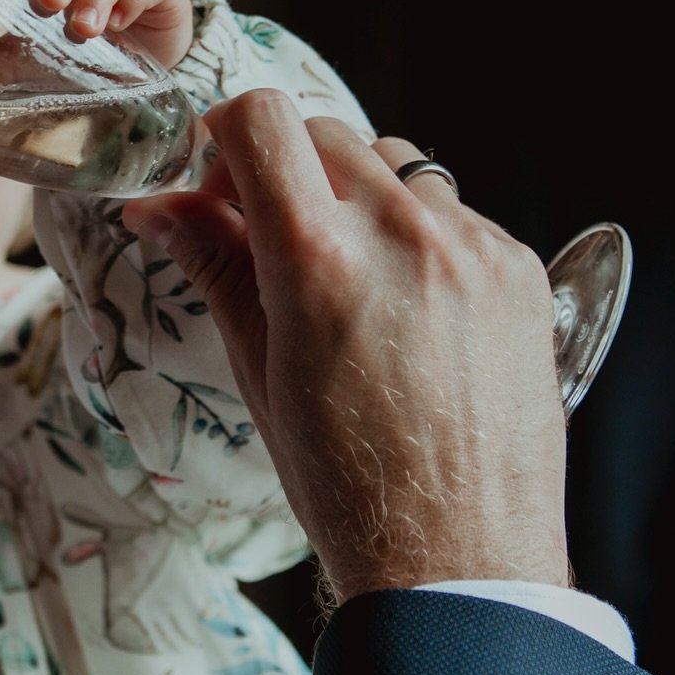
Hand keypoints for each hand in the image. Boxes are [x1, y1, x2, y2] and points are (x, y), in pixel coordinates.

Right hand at [121, 93, 568, 604]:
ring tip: (346, 275)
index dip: (225, 135)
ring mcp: (471, 247)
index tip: (217, 175)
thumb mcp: (258, 370)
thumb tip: (157, 207)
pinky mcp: (518, 268)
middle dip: (284, 170)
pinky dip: (418, 235)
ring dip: (355, 195)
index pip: (262, 120)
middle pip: (323, 133)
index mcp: (319, 259)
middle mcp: (402, 234)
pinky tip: (408, 309)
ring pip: (394, 164)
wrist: (457, 555)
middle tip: (267, 237)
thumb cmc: (346, 481)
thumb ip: (213, 267)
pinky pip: (453, 211)